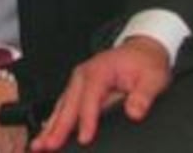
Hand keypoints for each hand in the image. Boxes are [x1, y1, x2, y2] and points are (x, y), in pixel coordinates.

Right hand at [32, 36, 171, 150]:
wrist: (141, 51)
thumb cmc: (144, 63)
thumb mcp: (153, 77)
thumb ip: (143, 96)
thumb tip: (135, 112)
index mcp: (99, 70)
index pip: (90, 98)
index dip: (87, 120)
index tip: (85, 138)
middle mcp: (83, 75)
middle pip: (69, 104)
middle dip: (58, 127)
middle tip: (48, 146)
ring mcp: (78, 82)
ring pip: (61, 107)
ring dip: (50, 127)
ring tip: (39, 145)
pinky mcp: (78, 90)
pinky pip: (63, 107)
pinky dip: (54, 121)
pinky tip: (46, 133)